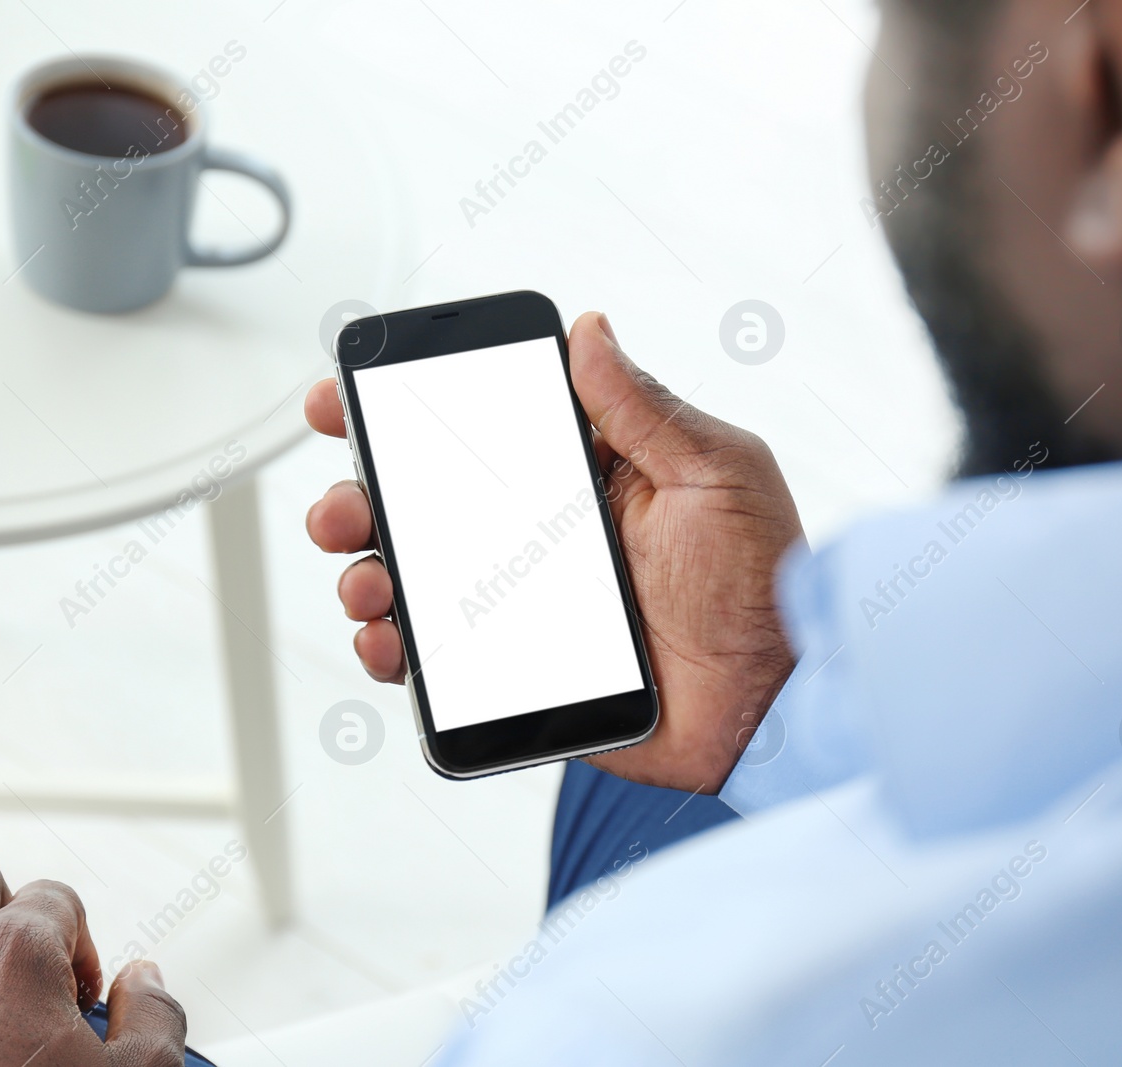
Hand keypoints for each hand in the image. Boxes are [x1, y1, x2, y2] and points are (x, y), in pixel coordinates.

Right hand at [304, 311, 804, 792]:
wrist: (775, 710)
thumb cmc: (766, 589)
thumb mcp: (717, 476)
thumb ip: (646, 409)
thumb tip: (592, 332)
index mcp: (589, 476)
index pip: (483, 428)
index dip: (410, 412)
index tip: (349, 399)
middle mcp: (547, 534)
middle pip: (427, 503)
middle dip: (364, 496)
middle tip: (346, 508)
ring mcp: (528, 604)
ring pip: (419, 576)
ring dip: (369, 570)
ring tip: (371, 580)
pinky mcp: (520, 670)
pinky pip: (440, 659)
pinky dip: (394, 648)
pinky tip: (388, 641)